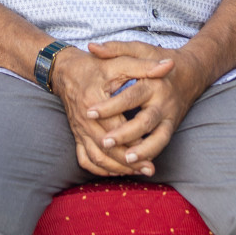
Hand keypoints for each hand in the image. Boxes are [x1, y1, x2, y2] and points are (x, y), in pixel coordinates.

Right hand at [50, 45, 174, 176]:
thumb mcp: (120, 62)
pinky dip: (100, 169)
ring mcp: (79, 130)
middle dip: (128, 161)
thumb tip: (170, 65)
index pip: (115, 128)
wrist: (66, 70)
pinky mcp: (77, 135)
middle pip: (106, 148)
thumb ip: (144, 66)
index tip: (152, 149)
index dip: (133, 140)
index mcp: (93, 101)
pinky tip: (116, 171)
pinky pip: (85, 159)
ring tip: (137, 172)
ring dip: (116, 168)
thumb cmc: (95, 66)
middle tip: (149, 169)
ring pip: (97, 158)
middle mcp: (84, 120)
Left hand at [84, 41, 206, 171]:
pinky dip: (148, 157)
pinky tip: (134, 166)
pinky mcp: (170, 129)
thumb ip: (116, 48)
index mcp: (154, 83)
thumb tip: (92, 47)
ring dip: (142, 152)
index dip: (111, 106)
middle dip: (125, 134)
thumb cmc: (159, 59)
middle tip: (104, 142)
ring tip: (124, 160)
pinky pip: (161, 146)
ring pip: (158, 140)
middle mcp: (163, 103)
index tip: (90, 112)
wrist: (190, 73)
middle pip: (145, 122)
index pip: (131, 96)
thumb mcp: (139, 49)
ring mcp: (169, 118)